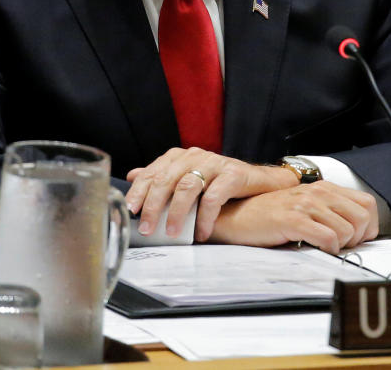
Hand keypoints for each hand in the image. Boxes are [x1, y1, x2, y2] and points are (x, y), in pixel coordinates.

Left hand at [126, 148, 297, 240]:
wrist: (261, 183)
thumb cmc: (220, 183)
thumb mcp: (188, 178)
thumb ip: (162, 177)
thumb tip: (133, 176)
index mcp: (178, 157)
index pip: (152, 173)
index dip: (139, 192)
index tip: (130, 211)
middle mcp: (194, 156)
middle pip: (166, 180)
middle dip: (153, 206)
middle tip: (147, 228)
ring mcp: (213, 163)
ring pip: (187, 187)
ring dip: (177, 213)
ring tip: (172, 233)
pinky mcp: (232, 173)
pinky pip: (213, 198)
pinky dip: (204, 218)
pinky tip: (200, 233)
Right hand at [208, 181, 379, 253]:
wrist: (234, 216)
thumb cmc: (268, 216)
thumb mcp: (303, 207)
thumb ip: (328, 212)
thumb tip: (358, 233)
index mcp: (322, 187)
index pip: (367, 204)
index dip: (367, 226)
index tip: (353, 238)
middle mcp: (316, 191)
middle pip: (362, 218)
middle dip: (357, 239)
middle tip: (338, 245)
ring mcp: (304, 204)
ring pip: (347, 232)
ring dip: (339, 246)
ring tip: (321, 246)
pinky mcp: (293, 219)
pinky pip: (328, 239)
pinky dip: (327, 250)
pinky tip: (313, 248)